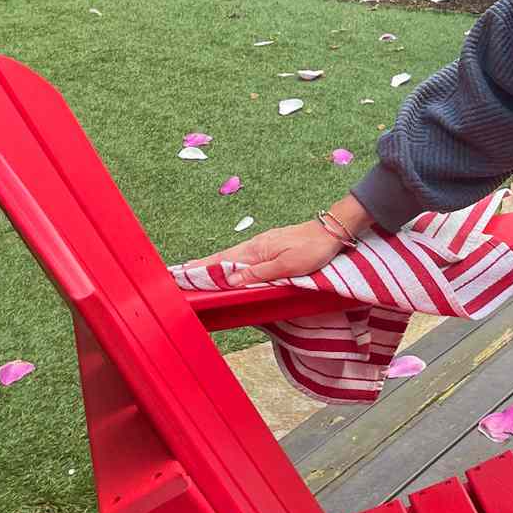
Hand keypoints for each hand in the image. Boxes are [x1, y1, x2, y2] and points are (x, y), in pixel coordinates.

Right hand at [185, 218, 343, 285]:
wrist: (332, 232)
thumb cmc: (313, 250)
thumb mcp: (286, 266)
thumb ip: (258, 274)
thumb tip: (230, 280)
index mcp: (255, 250)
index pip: (221, 261)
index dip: (201, 268)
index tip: (181, 273)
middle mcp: (255, 247)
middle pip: (223, 259)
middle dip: (202, 268)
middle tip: (181, 276)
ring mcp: (262, 247)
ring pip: (233, 259)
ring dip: (215, 267)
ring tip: (197, 275)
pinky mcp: (271, 249)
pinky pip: (245, 259)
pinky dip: (231, 265)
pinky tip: (228, 270)